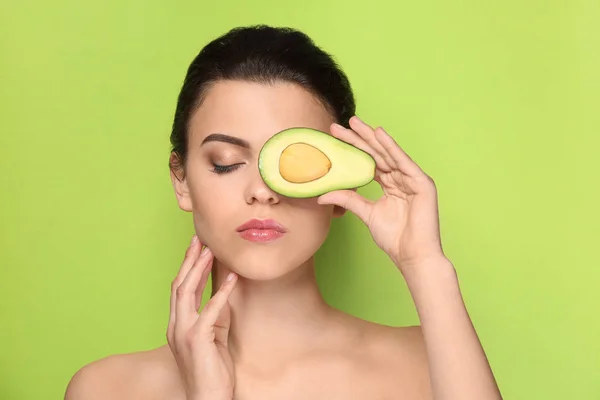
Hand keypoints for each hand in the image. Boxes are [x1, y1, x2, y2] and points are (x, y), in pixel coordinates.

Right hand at [167, 235, 238, 399]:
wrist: (208, 398)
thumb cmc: (212, 370)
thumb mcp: (214, 336)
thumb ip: (215, 315)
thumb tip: (222, 292)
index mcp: (178, 324)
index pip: (180, 289)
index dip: (188, 267)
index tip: (196, 247)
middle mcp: (175, 326)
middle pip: (179, 285)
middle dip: (189, 260)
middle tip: (199, 239)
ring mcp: (183, 332)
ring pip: (186, 292)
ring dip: (198, 270)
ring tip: (210, 252)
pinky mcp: (197, 340)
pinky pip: (210, 311)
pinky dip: (221, 293)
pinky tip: (232, 279)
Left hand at [317, 116, 446, 273]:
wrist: (413, 255)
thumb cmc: (395, 238)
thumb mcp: (366, 214)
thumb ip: (348, 199)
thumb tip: (322, 195)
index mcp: (391, 185)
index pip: (369, 162)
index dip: (353, 149)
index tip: (335, 137)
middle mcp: (402, 178)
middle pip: (377, 154)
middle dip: (359, 138)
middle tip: (341, 124)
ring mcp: (413, 179)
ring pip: (388, 154)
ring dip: (371, 137)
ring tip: (355, 123)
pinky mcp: (422, 183)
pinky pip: (403, 161)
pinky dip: (391, 147)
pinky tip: (378, 134)